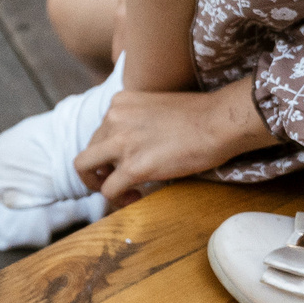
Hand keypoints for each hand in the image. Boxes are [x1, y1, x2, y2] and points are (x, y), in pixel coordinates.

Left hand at [74, 81, 272, 208]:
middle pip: (88, 150)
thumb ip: (139, 121)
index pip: (99, 131)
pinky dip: (117, 200)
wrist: (218, 122)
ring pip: (85, 168)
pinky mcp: (134, 167)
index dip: (108, 152)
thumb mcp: (157, 107)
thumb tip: (137, 147)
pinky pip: (108, 190)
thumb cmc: (200, 116)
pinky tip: (135, 198)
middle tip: (120, 180)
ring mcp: (121, 142)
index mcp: (119, 102)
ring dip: (99, 184)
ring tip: (124, 192)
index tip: (124, 162)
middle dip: (99, 169)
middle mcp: (113, 118)